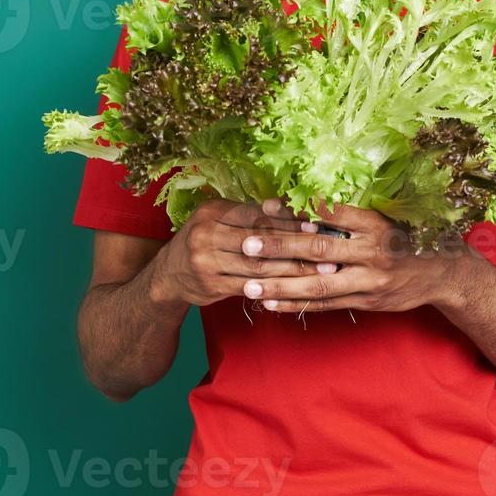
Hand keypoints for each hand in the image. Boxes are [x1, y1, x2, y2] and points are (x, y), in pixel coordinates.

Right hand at [149, 198, 328, 306]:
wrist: (168, 276)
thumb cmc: (204, 241)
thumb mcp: (218, 220)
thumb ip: (249, 215)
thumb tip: (288, 206)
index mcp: (212, 211)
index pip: (257, 215)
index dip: (287, 221)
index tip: (316, 227)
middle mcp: (205, 234)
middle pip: (260, 241)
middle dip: (296, 247)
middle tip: (326, 254)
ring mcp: (205, 261)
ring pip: (258, 266)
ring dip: (292, 271)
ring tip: (318, 273)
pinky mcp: (210, 285)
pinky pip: (248, 286)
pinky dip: (273, 287)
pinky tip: (294, 288)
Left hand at [238, 201, 479, 313]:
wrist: (443, 272)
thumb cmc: (407, 236)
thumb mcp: (386, 217)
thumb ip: (350, 215)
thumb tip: (304, 204)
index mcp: (375, 223)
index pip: (330, 213)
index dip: (296, 209)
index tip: (265, 207)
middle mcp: (372, 252)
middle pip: (318, 248)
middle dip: (279, 247)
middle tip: (247, 246)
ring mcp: (368, 280)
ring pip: (318, 284)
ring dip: (281, 285)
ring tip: (249, 286)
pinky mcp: (365, 301)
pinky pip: (325, 305)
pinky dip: (296, 304)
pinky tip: (271, 304)